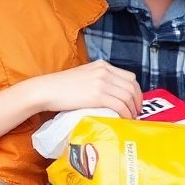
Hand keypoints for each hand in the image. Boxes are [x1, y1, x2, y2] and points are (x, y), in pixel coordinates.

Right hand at [24, 60, 142, 118]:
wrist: (47, 90)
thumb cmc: (62, 86)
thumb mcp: (85, 75)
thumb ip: (99, 79)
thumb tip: (111, 94)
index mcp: (103, 65)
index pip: (129, 76)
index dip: (136, 91)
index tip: (135, 102)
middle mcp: (105, 71)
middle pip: (132, 86)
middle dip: (137, 101)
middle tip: (136, 112)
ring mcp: (102, 82)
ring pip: (128, 96)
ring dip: (132, 109)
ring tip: (131, 118)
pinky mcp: (97, 95)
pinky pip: (119, 105)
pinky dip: (125, 113)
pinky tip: (124, 119)